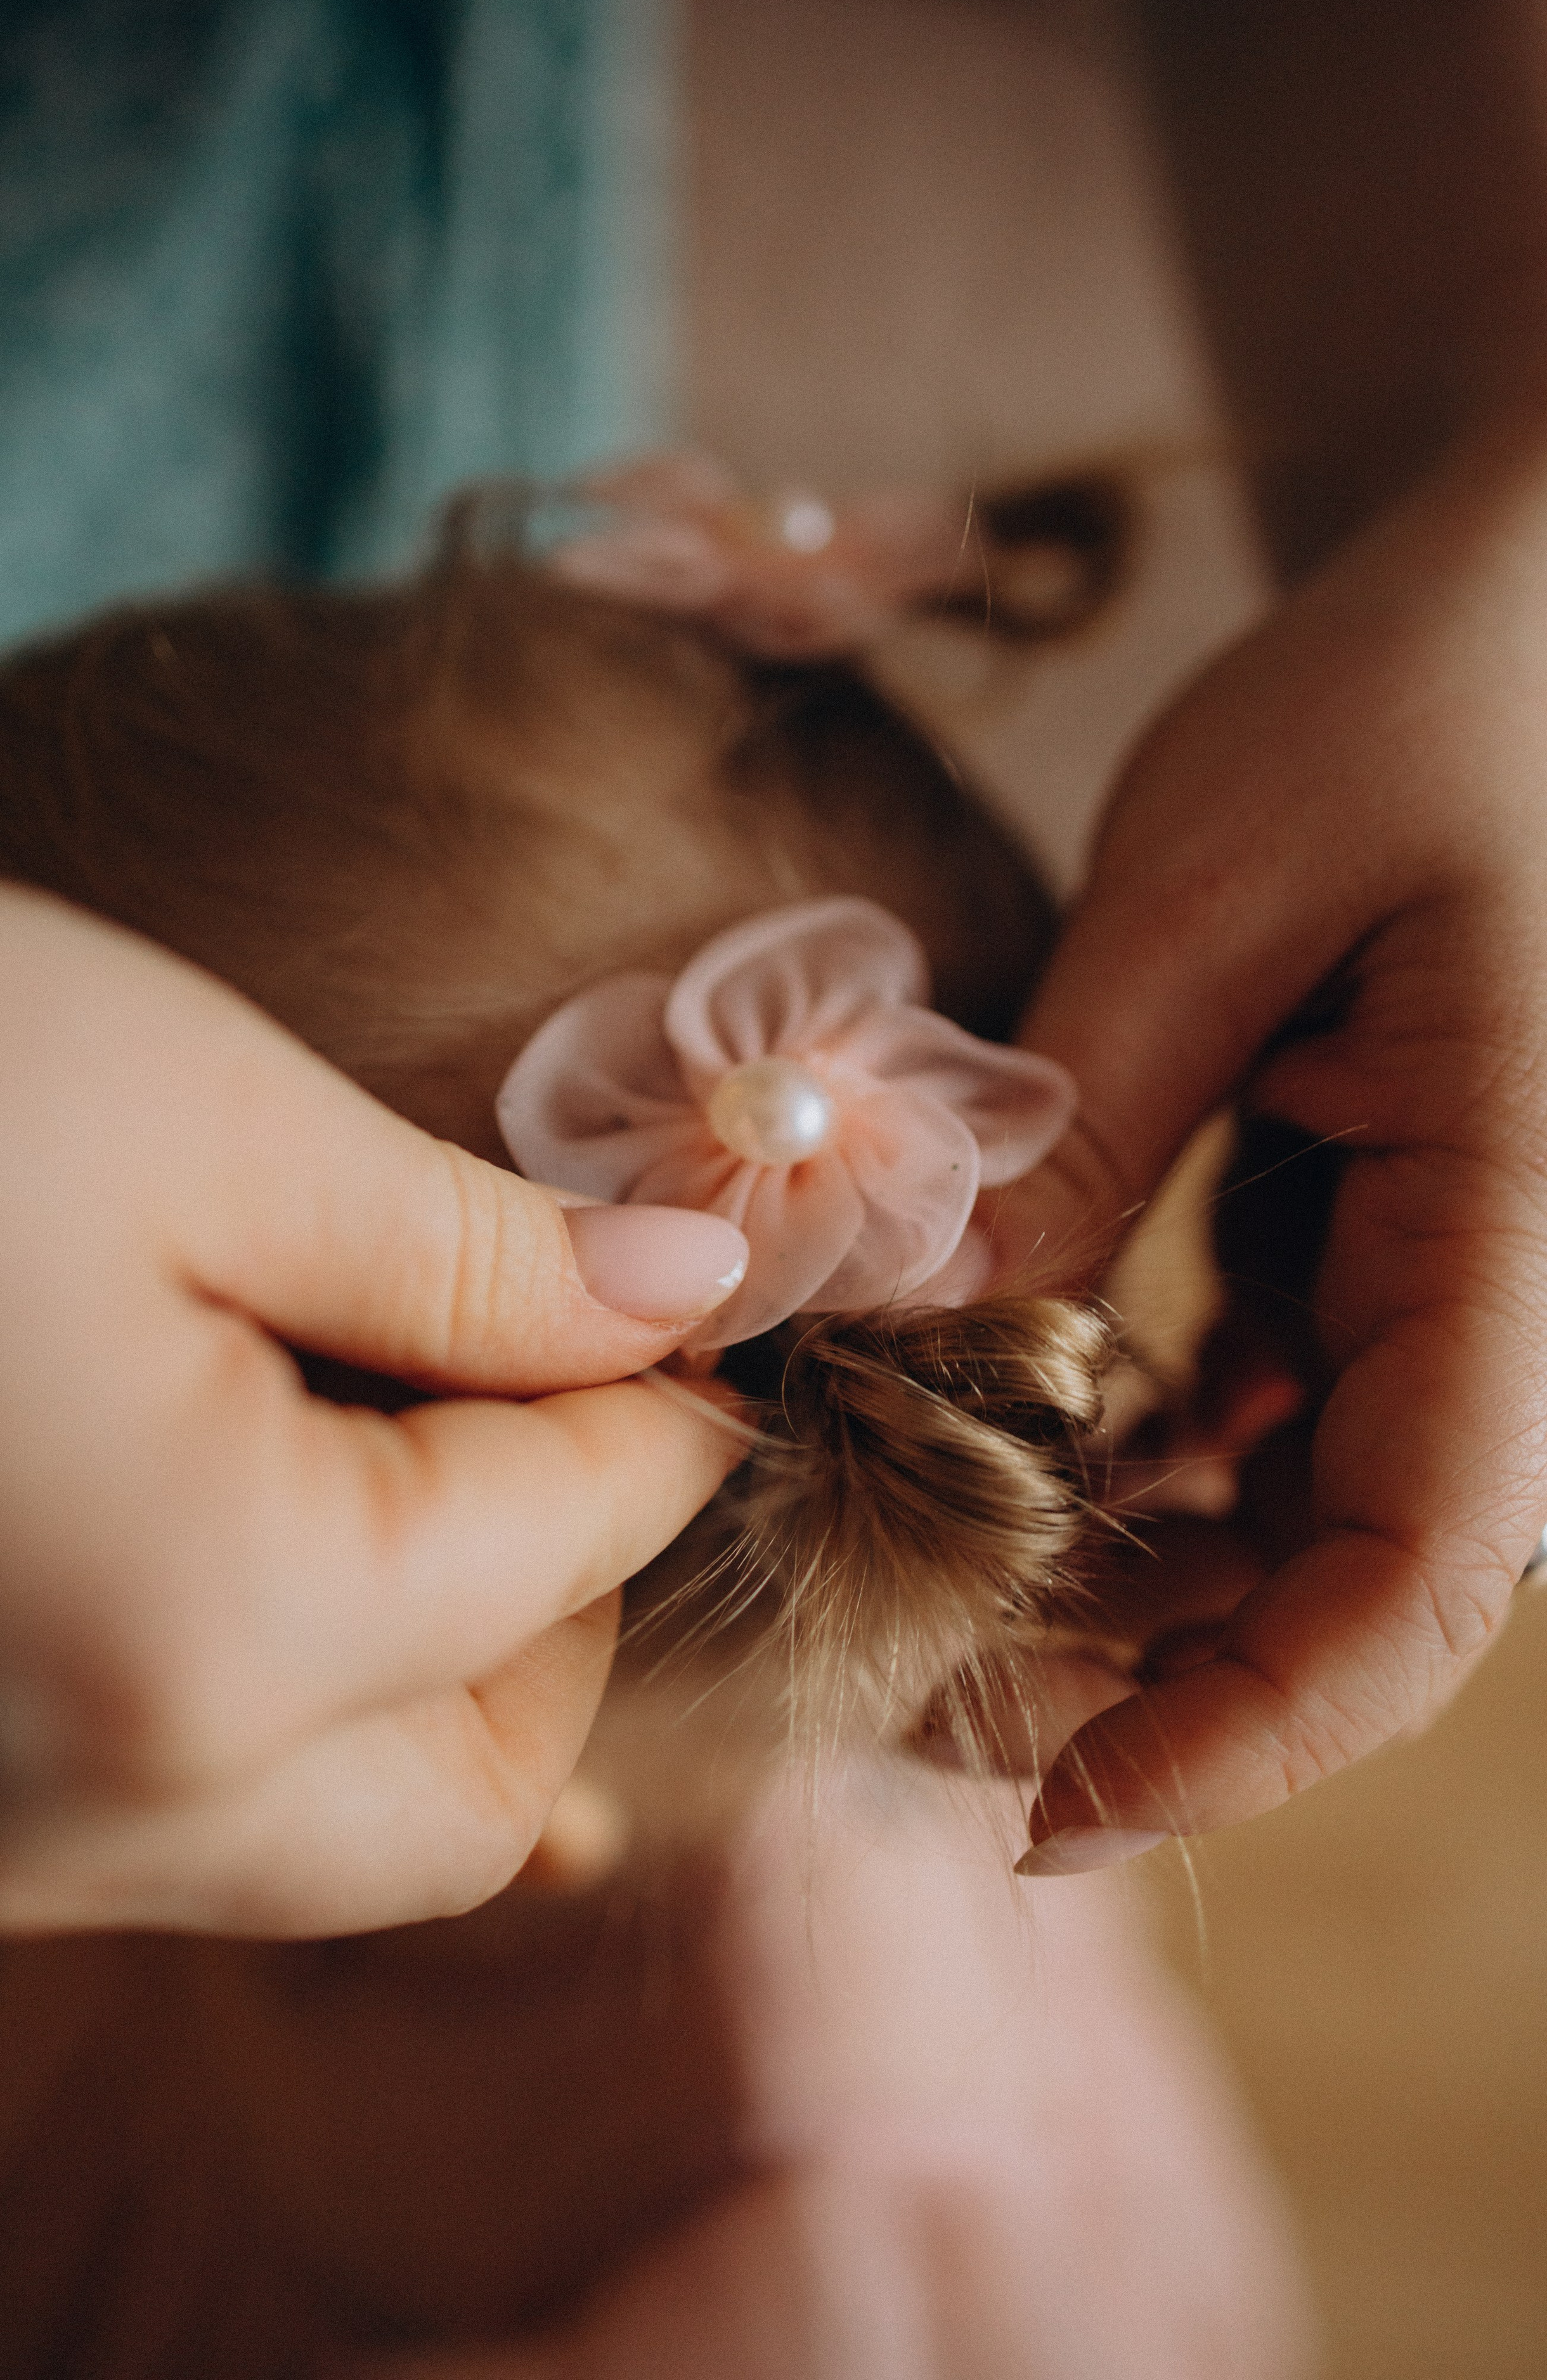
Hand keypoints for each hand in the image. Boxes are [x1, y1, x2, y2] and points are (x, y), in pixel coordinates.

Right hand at [0, 859, 747, 1936]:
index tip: (695, 1313)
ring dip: (425, 1665)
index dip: (663, 1419)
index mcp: (201, 1638)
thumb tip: (689, 1296)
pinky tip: (273, 1536)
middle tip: (547, 1395)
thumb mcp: (202, 1117)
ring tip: (407, 1443)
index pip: (562, 1555)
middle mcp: (82, 1809)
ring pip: (324, 1838)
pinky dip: (271, 1701)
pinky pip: (168, 1818)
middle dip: (562, 1602)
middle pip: (471, 1792)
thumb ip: (482, 1258)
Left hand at [992, 413, 1546, 1869]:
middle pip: (1352, 1579)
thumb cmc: (1424, 687)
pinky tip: (1012, 1420)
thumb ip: (1075, 1134)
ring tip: (926, 1566)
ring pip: (1312, 1506)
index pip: (1420, 1575)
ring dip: (1130, 1561)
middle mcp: (1526, 1291)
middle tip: (909, 1687)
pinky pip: (1289, 1396)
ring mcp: (1472, 1266)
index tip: (1049, 1808)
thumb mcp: (1211, 896)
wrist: (1540, 583)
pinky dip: (1150, 1439)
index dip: (1247, 1728)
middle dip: (1142, 1665)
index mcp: (1531, 1237)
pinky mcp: (1404, 1224)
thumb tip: (909, 1333)